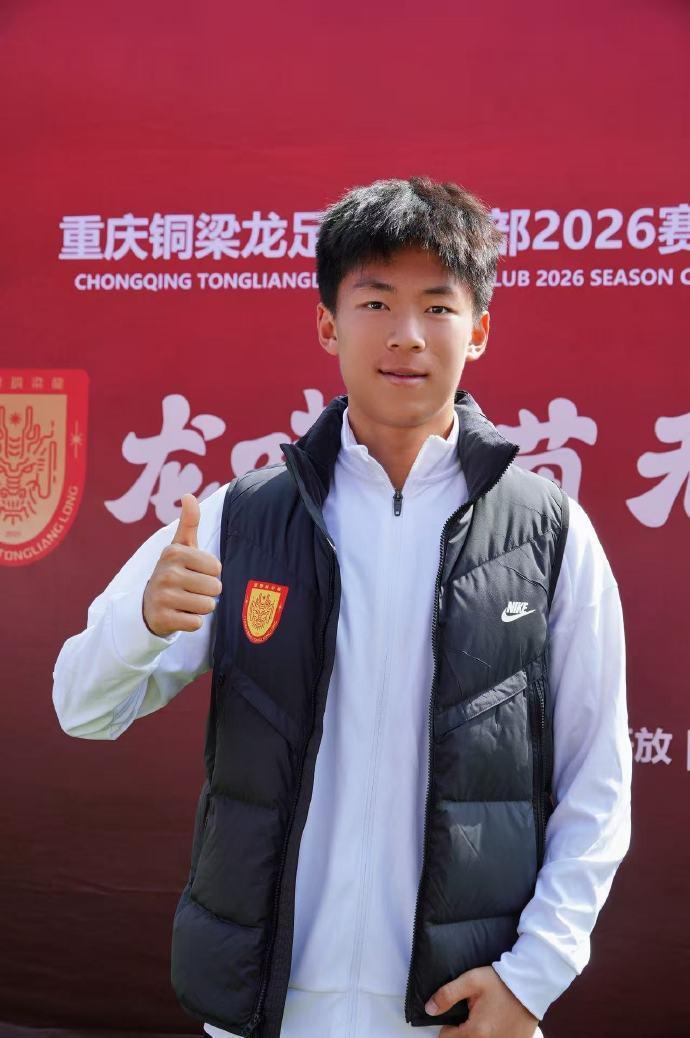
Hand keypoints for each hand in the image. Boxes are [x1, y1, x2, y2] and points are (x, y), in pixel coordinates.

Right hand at [142, 493, 221, 636]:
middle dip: (207, 591)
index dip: (210, 573)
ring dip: (200, 607)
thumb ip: (189, 522)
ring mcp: (163, 597)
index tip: (194, 572)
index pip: (217, 567)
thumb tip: (188, 495)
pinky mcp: (163, 619)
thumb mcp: (181, 546)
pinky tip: (179, 614)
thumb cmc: (174, 571)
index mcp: (174, 552)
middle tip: (189, 589)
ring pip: (208, 606)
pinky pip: (197, 623)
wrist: (148, 604)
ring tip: (185, 601)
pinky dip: (192, 621)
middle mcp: (166, 573)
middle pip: (215, 588)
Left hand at [425, 965, 539, 1036]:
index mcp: (476, 1032)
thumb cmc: (500, 982)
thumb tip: (429, 1009)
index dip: (447, 1027)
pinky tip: (496, 1025)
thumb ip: (447, 995)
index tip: (457, 1015)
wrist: (530, 984)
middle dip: (462, 1033)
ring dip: (477, 1035)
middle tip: (471, 1016)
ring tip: (484, 1020)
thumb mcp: (471, 981)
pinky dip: (493, 1036)